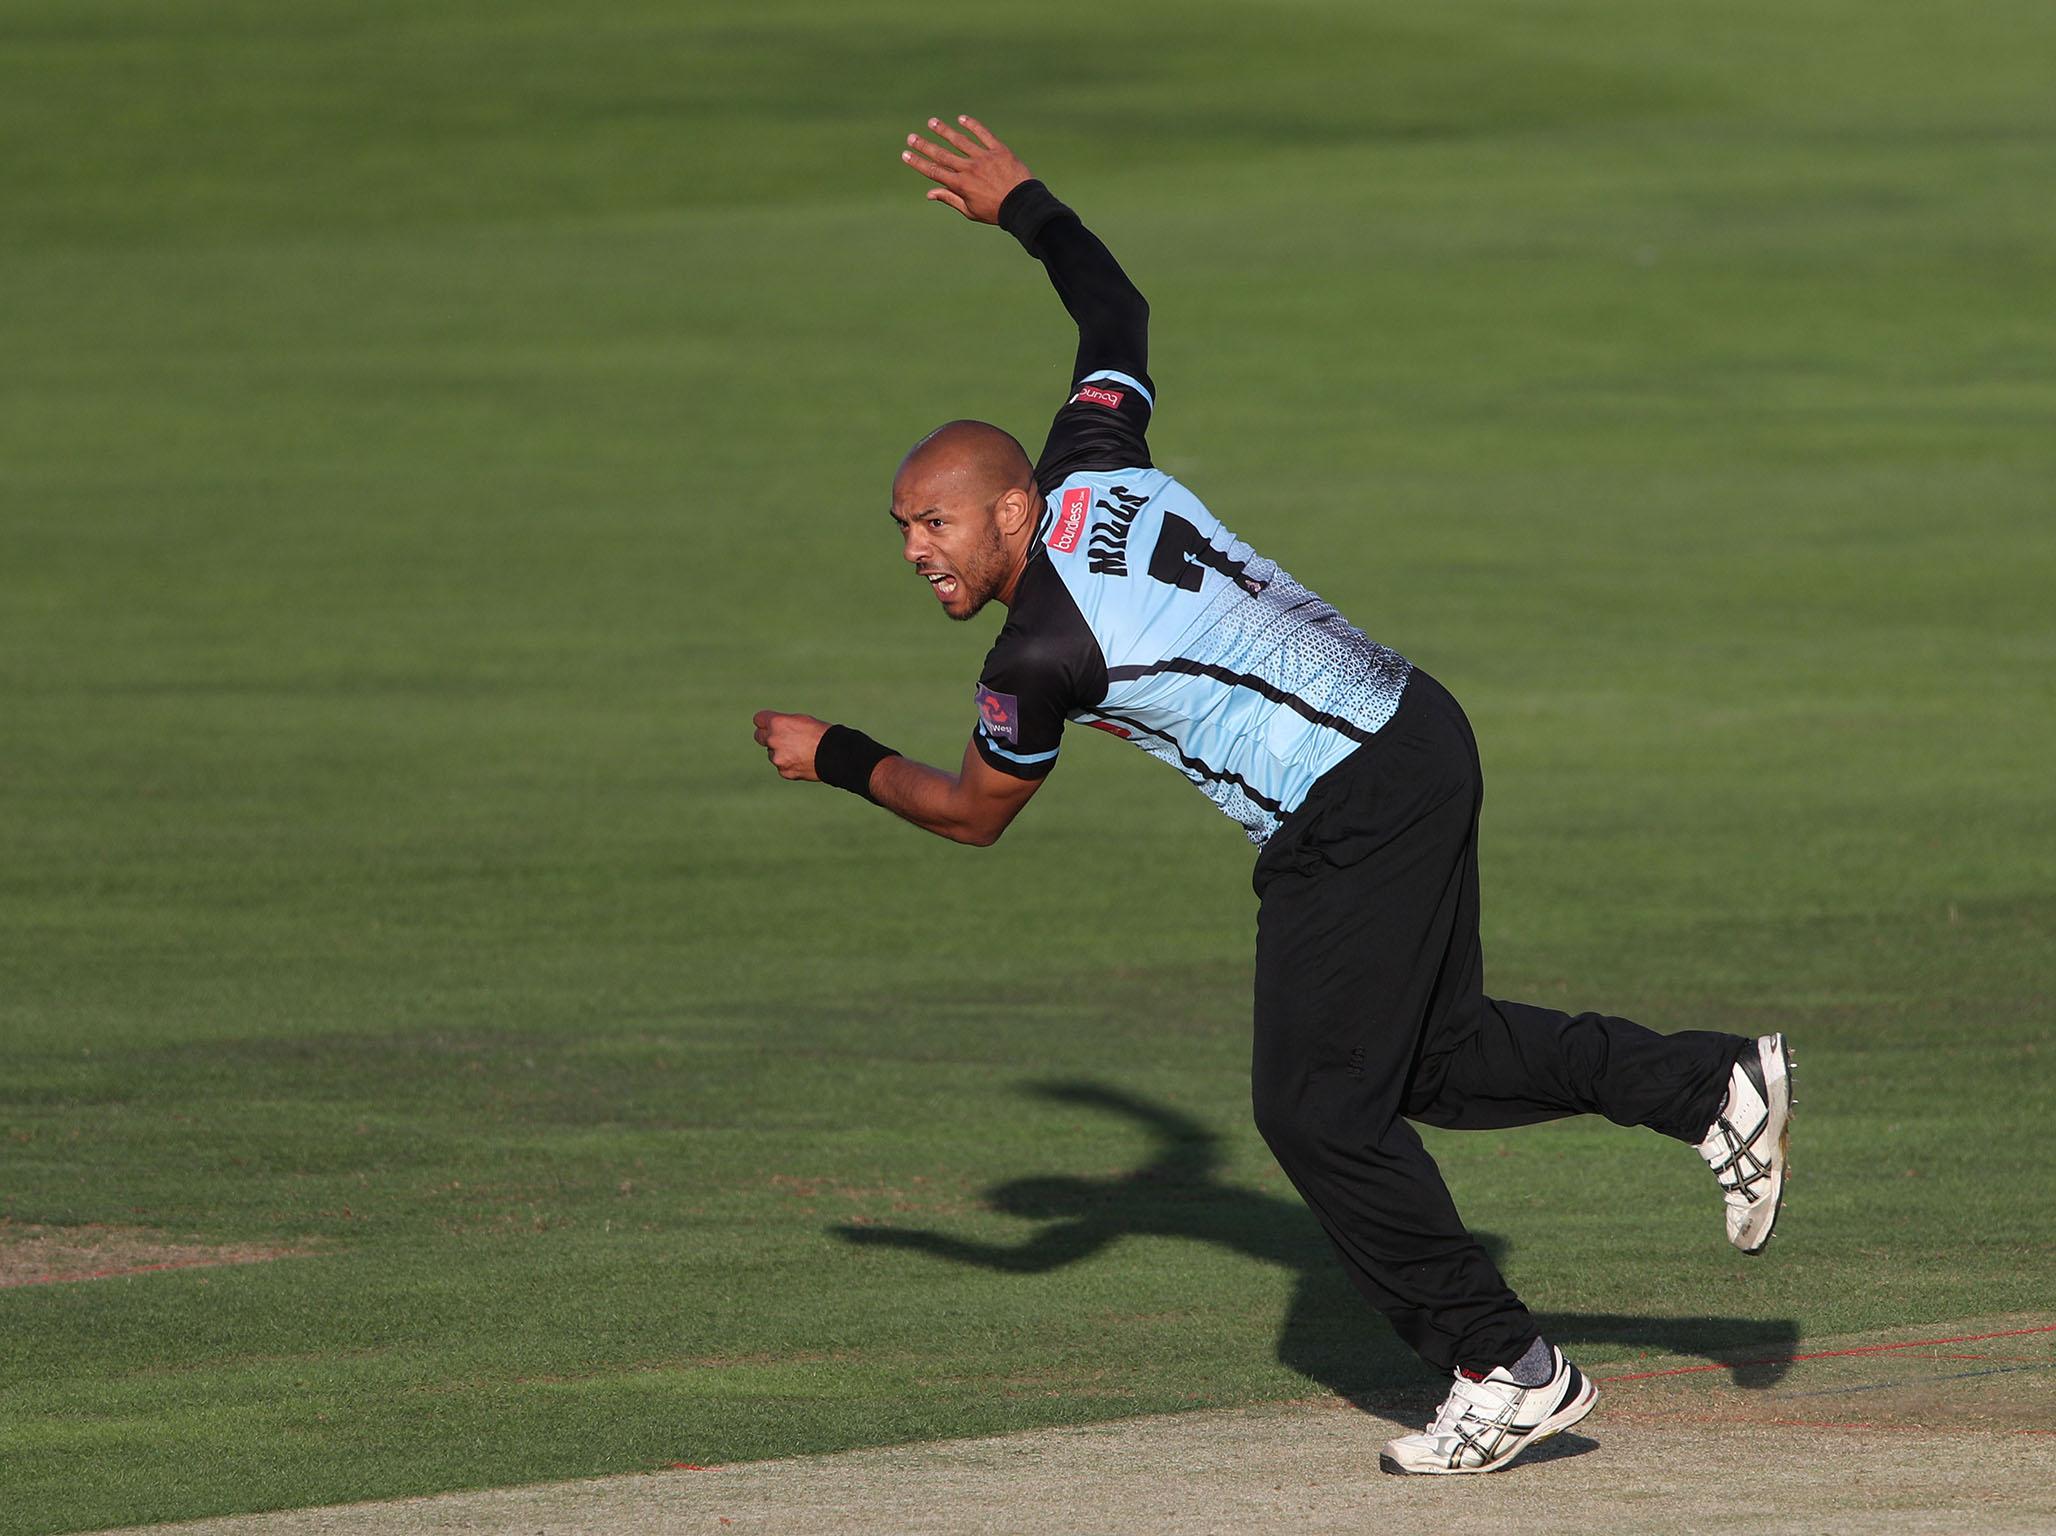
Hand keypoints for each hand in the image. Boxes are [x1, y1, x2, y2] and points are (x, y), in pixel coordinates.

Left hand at [752, 710, 829, 780]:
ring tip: (800, 751)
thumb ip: (783, 724)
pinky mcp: (784, 771)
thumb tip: (773, 729)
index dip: (765, 721)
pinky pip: (782, 767)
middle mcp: (773, 740)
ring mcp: (777, 758)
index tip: (769, 723)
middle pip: (759, 737)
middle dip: (768, 736)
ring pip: (772, 753)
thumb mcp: (801, 720)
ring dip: (781, 752)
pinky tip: (803, 761)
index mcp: (777, 723)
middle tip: (782, 737)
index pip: (758, 719)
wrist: (834, 755)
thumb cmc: (821, 733)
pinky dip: (789, 764)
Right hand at [900, 115, 1031, 224]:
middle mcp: (969, 168)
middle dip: (925, 145)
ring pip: (960, 141)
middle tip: (911, 137)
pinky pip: (983, 134)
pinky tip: (961, 119)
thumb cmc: (996, 212)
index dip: (918, 162)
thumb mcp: (970, 211)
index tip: (905, 154)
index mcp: (961, 185)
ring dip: (944, 131)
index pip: (934, 171)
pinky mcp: (998, 150)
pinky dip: (972, 126)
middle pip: (942, 154)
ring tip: (932, 122)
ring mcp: (984, 158)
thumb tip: (930, 193)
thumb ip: (950, 199)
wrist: (1023, 205)